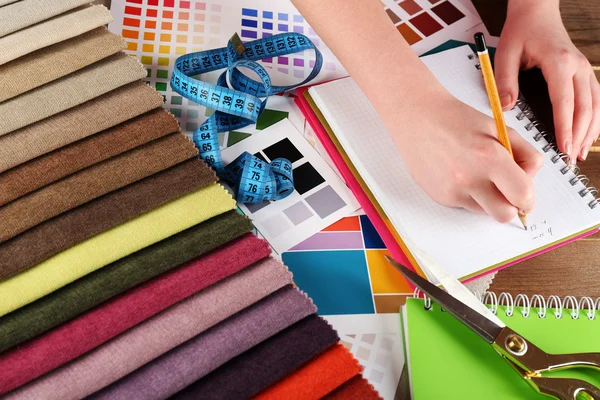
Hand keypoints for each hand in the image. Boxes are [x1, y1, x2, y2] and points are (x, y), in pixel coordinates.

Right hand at [392, 89, 543, 222]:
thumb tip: (531, 177)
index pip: (522, 194)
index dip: (529, 198)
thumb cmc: (458, 120)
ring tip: (478, 176)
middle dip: (510, 207)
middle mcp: (470, 179)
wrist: (418, 119)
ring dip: (488, 200)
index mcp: (490, 158)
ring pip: (484, 211)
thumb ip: (524, 152)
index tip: (526, 196)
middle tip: (507, 193)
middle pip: (504, 215)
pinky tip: (459, 174)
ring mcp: (453, 191)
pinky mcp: (440, 197)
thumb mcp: (499, 128)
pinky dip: (468, 195)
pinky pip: (464, 205)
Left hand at [494, 0, 599, 162]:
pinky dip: (594, 119)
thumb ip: (504, 81)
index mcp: (558, 62)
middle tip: (570, 158)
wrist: (537, 12)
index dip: (565, 126)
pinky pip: (595, 99)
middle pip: (585, 107)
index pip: (564, 101)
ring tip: (580, 153)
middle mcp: (577, 66)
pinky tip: (588, 135)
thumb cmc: (521, 32)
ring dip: (590, 131)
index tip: (563, 146)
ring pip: (595, 105)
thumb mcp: (505, 54)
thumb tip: (506, 108)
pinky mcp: (585, 73)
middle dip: (579, 135)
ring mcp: (585, 69)